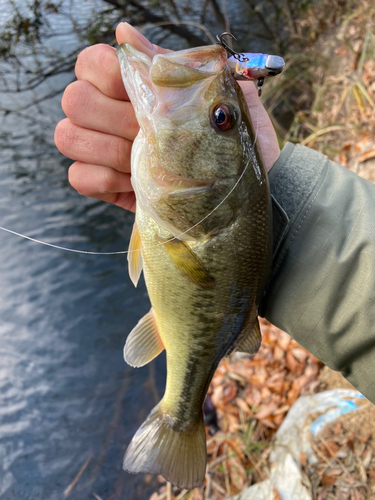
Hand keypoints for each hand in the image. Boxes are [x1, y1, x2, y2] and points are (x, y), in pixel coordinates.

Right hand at [54, 23, 279, 212]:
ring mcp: (102, 151)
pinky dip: (104, 180)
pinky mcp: (104, 185)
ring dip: (109, 149)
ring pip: (68, 137)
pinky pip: (78, 178)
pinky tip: (133, 183)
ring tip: (145, 161)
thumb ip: (174, 63)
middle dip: (114, 117)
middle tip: (149, 132)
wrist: (239, 190)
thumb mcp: (215, 96)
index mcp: (132, 86)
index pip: (90, 62)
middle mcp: (108, 113)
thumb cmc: (229, 138)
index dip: (108, 73)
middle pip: (75, 100)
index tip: (143, 93)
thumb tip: (125, 31)